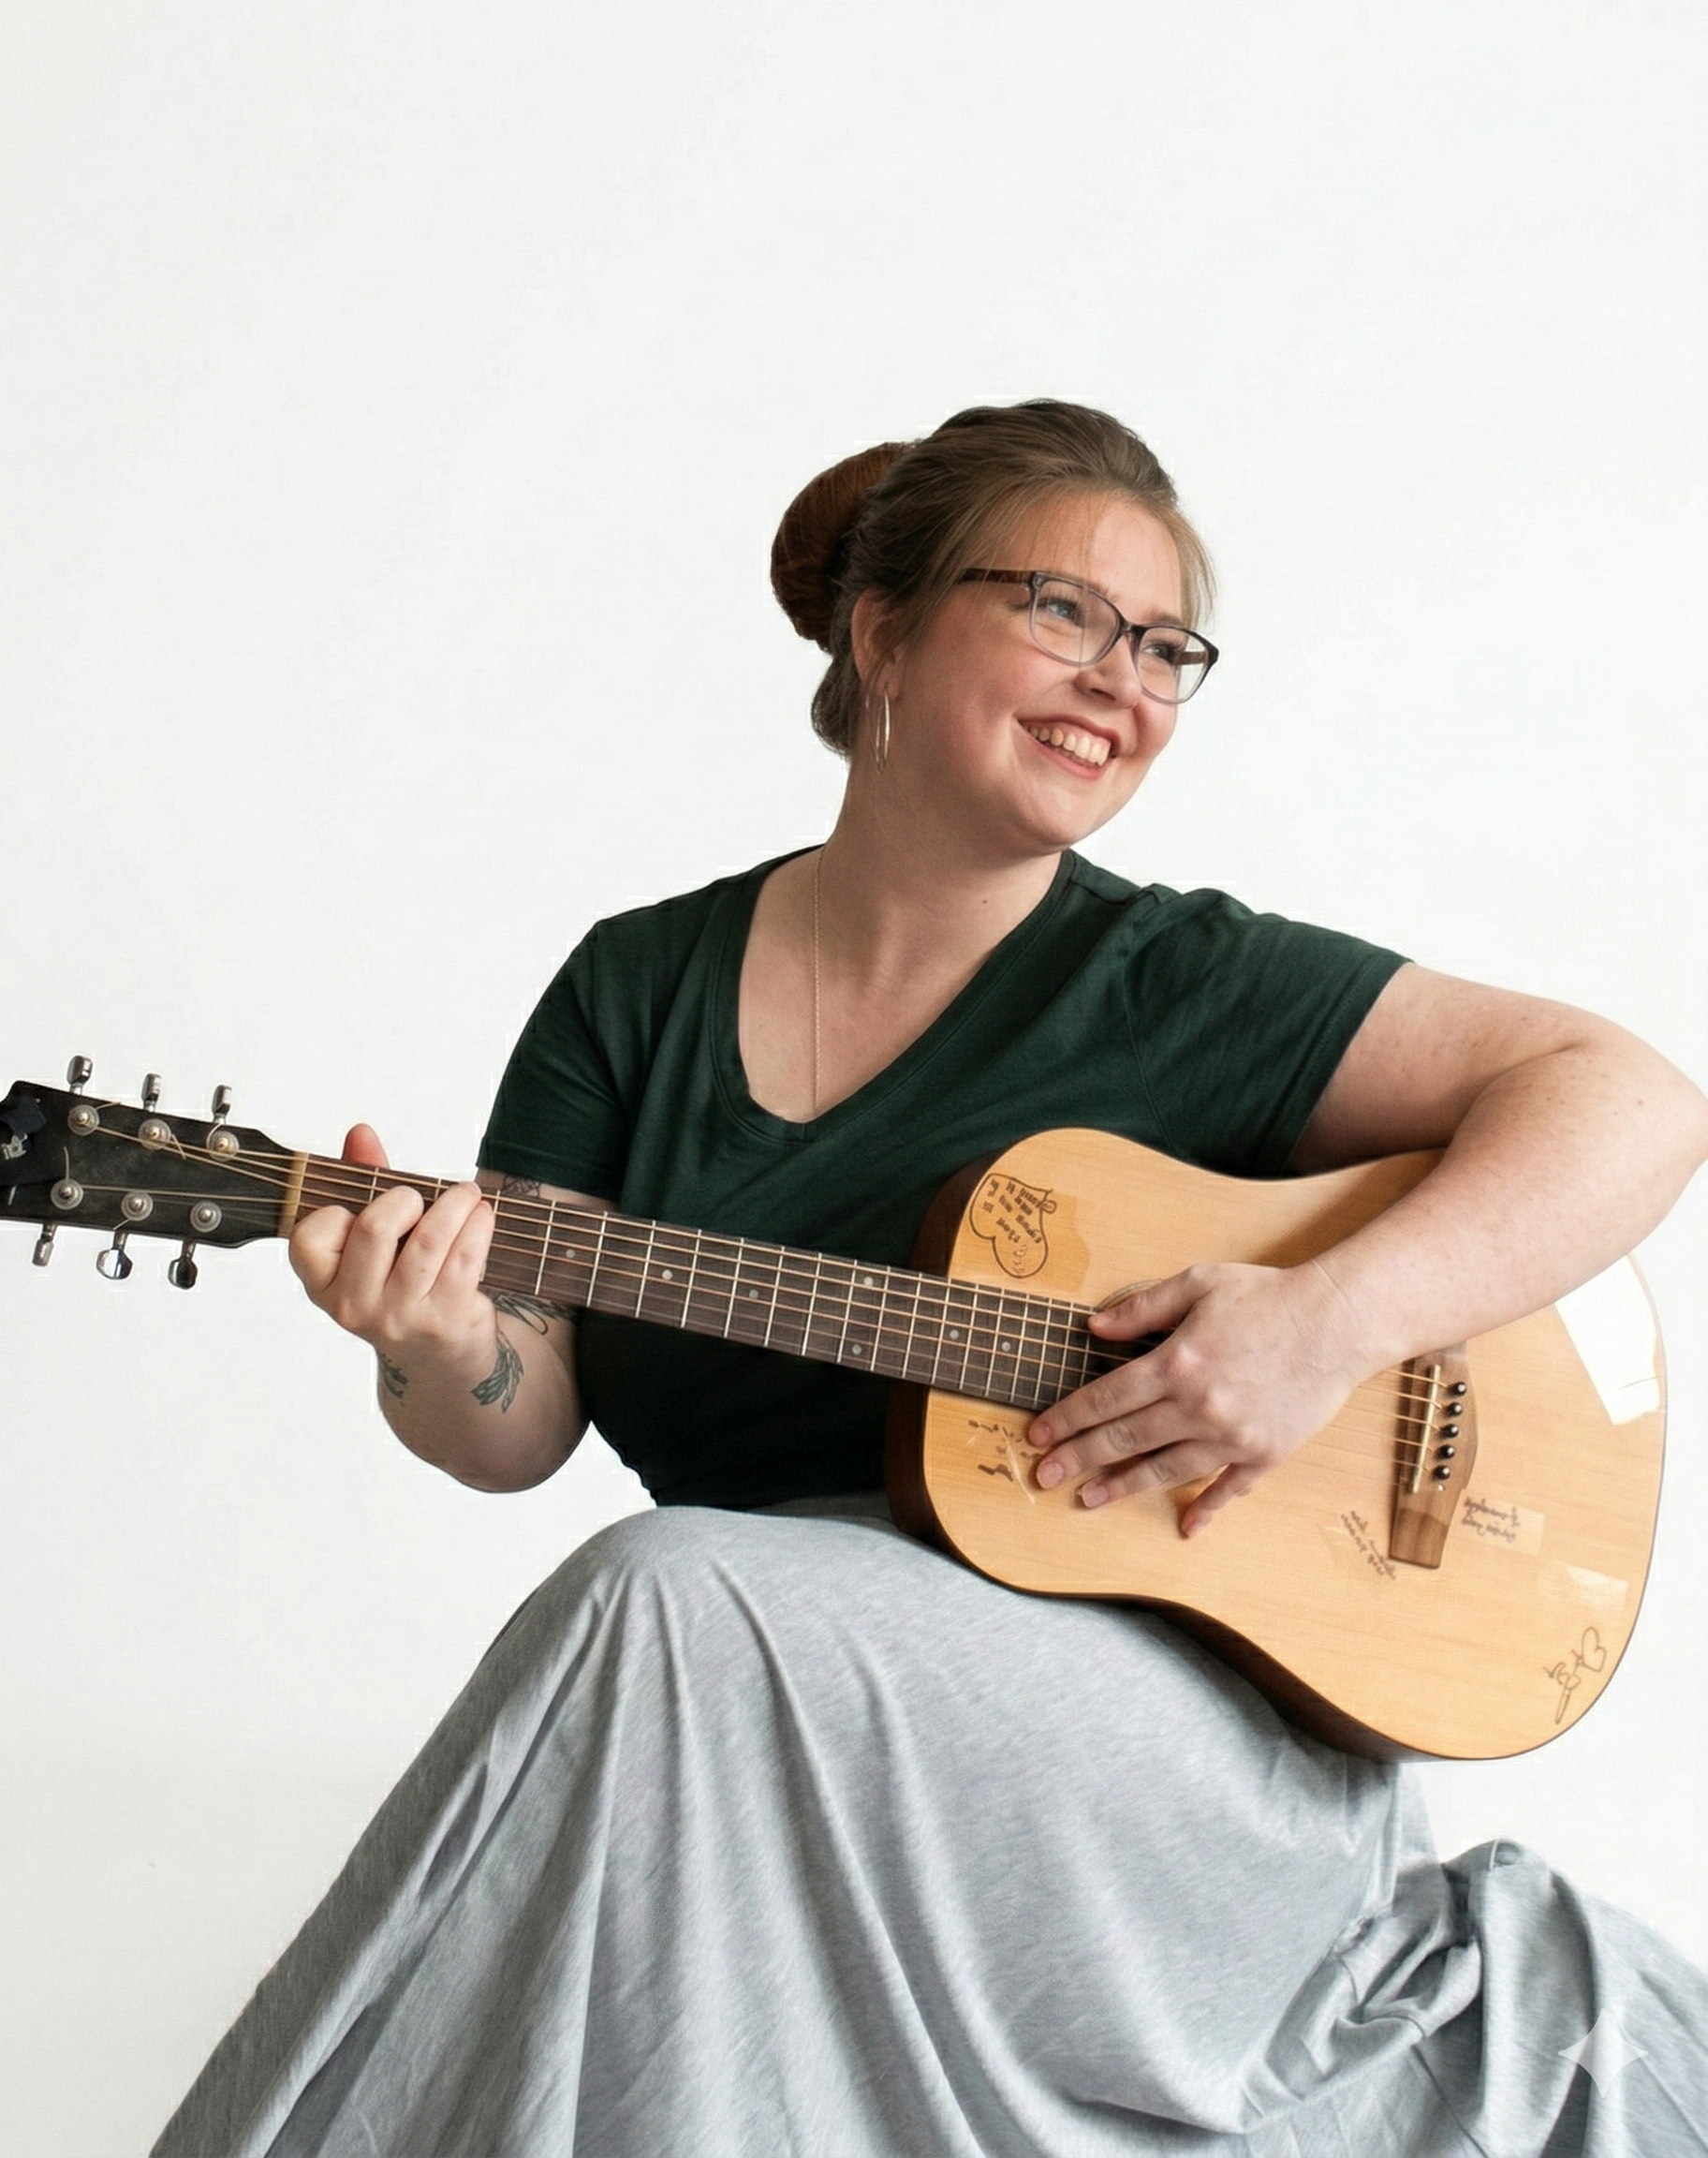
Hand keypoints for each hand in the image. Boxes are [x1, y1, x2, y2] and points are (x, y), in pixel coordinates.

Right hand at [287, 1124, 499, 1382]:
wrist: (439, 1354)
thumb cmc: (400, 1280)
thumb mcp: (373, 1237)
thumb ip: (363, 1181)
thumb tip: (361, 1131)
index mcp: (321, 1284)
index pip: (309, 1236)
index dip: (337, 1213)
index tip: (359, 1209)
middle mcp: (353, 1307)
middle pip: (374, 1228)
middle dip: (404, 1198)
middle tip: (419, 1196)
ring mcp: (399, 1317)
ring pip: (429, 1240)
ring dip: (455, 1204)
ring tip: (467, 1194)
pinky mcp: (445, 1319)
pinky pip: (466, 1257)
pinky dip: (478, 1225)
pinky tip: (482, 1215)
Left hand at [1027, 1260, 1366, 1535]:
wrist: (1339, 1322)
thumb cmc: (1267, 1295)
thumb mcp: (1198, 1283)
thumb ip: (1142, 1306)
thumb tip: (1094, 1327)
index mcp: (1177, 1363)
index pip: (1106, 1398)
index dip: (1067, 1419)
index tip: (1039, 1434)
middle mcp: (1199, 1407)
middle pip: (1124, 1439)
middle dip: (1078, 1460)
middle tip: (1044, 1477)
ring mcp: (1232, 1437)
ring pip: (1165, 1470)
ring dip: (1122, 1487)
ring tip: (1089, 1499)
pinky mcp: (1265, 1454)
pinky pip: (1228, 1489)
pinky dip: (1206, 1509)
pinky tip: (1186, 1527)